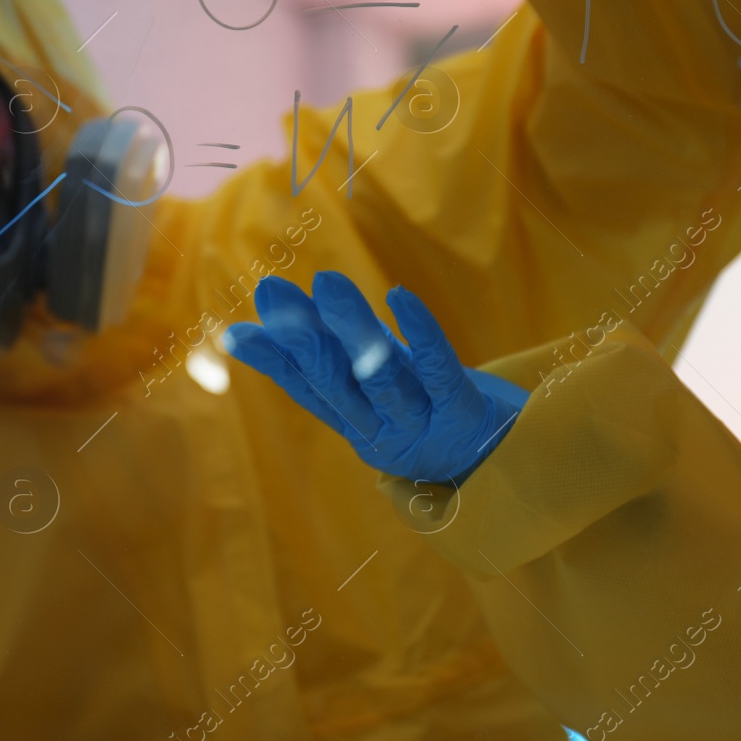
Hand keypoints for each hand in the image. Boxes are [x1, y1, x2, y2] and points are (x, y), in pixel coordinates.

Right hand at [223, 271, 525, 485]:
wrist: (504, 456)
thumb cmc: (429, 409)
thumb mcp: (377, 386)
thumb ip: (334, 356)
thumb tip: (275, 316)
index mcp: (354, 425)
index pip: (305, 389)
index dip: (271, 361)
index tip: (236, 332)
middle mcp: (382, 432)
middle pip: (337, 382)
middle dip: (303, 336)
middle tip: (273, 291)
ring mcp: (423, 425)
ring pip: (381, 378)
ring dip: (353, 330)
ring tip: (328, 284)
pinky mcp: (463, 411)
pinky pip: (438, 370)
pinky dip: (419, 332)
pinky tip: (398, 297)